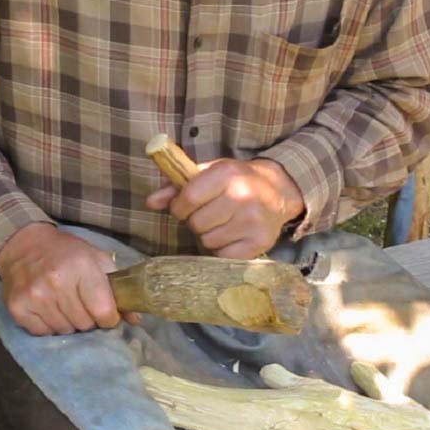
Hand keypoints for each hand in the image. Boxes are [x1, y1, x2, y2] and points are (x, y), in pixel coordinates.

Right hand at [0, 223, 139, 335]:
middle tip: (82, 304)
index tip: (106, 313)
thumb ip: (117, 287)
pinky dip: (48, 326)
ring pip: (65, 331)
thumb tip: (136, 319)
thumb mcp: (96, 259)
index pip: (104, 311)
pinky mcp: (18, 307)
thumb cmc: (66, 253)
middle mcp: (57, 281)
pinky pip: (43, 333)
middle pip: (85, 324)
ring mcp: (35, 296)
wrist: (23, 245)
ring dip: (68, 323)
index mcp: (82, 267)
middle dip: (88, 319)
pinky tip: (47, 308)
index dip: (109, 317)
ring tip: (64, 305)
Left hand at [145, 158, 304, 258]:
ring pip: (208, 241)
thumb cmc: (236, 180)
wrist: (279, 190)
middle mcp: (242, 196)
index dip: (179, 208)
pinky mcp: (260, 242)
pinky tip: (233, 236)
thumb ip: (176, 186)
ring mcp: (252, 221)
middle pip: (197, 224)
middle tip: (210, 214)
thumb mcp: (208, 173)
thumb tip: (150, 202)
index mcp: (226, 174)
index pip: (188, 199)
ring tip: (223, 223)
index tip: (184, 208)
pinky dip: (223, 249)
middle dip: (197, 221)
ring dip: (210, 236)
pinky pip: (224, 256)